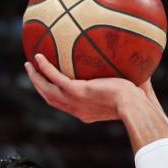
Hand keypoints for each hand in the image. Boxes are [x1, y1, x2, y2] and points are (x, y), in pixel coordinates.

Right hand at [25, 53, 142, 123]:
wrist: (134, 107)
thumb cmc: (138, 101)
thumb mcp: (128, 91)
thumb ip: (125, 79)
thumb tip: (134, 61)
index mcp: (86, 111)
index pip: (66, 104)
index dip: (56, 95)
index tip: (51, 84)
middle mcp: (76, 109)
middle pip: (51, 99)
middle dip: (40, 86)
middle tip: (33, 73)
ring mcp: (75, 101)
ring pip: (47, 91)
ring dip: (36, 78)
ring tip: (29, 65)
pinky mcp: (76, 92)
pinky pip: (55, 78)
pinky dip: (45, 68)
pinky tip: (38, 56)